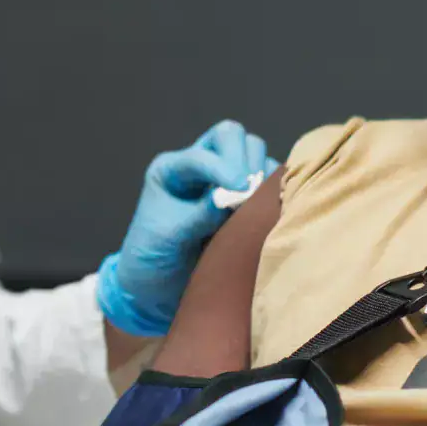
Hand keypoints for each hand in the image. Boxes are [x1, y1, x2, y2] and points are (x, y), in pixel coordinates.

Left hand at [98, 120, 277, 335]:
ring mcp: (224, 181)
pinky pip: (269, 181)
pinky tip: (269, 209)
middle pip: (231, 136)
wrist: (156, 289)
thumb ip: (199, 215)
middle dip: (243, 158)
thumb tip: (231, 197)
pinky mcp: (245, 200)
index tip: (238, 189)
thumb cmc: (152, 260)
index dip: (223, 167)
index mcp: (172, 170)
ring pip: (254, 152)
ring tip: (255, 203)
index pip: (202, 154)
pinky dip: (275, 189)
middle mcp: (199, 167)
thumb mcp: (168, 237)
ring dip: (260, 172)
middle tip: (246, 191)